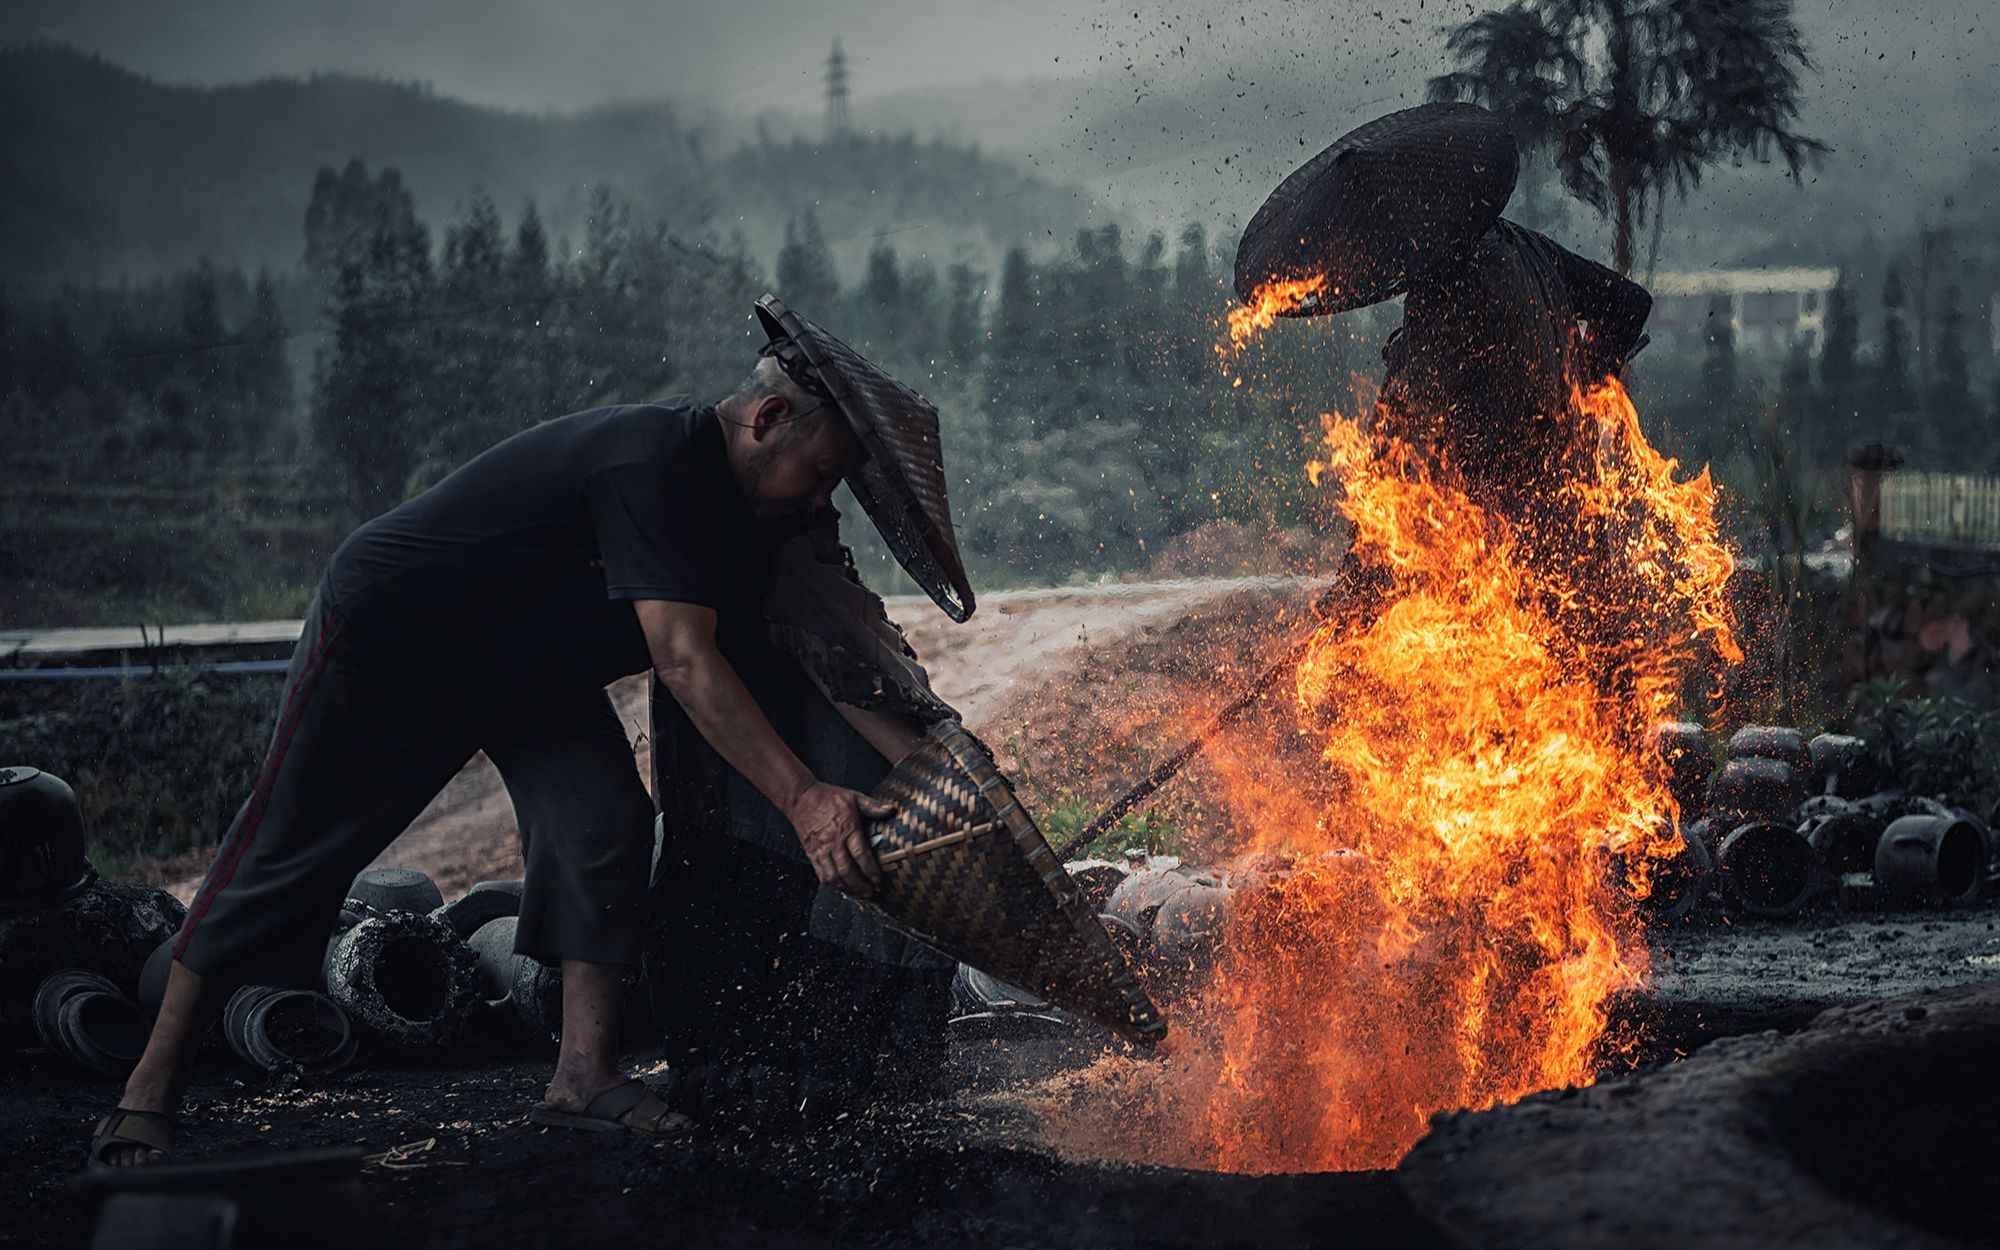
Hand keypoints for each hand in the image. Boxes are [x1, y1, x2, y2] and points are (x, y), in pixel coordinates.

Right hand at [784, 781, 894, 896]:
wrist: (801, 798)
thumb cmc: (828, 797)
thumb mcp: (854, 797)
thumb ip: (873, 806)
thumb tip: (891, 809)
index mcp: (847, 828)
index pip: (861, 855)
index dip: (870, 871)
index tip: (878, 880)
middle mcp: (834, 842)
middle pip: (847, 871)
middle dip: (860, 886)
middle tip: (871, 892)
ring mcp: (821, 850)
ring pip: (834, 877)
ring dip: (847, 888)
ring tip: (858, 894)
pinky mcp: (811, 854)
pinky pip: (821, 874)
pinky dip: (832, 884)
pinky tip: (841, 887)